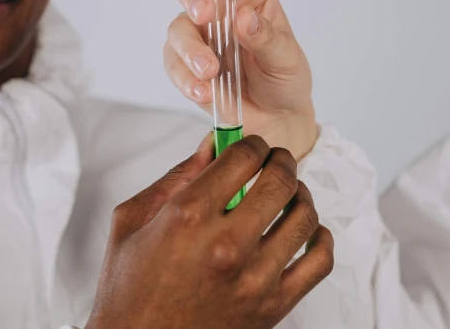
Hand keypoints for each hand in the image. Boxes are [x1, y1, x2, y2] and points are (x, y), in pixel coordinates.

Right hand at [86, 135, 333, 328]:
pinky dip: (321, 239)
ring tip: (289, 194)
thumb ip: (175, 177)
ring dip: (300, 195)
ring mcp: (254, 278)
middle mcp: (226, 245)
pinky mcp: (273, 307)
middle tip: (275, 161)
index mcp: (188, 217)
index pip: (243, 157)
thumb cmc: (128, 289)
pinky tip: (307, 231)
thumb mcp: (132, 220)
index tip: (251, 146)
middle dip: (281, 161)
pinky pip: (319, 262)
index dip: (251, 143)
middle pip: (280, 181)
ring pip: (305, 217)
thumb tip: (212, 144)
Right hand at [164, 0, 317, 160]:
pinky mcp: (185, 65)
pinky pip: (174, 64)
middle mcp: (219, 9)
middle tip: (203, 14)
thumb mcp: (286, 58)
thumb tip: (244, 17)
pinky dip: (185, 78)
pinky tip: (204, 92)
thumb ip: (266, 37)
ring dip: (190, 49)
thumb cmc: (284, 79)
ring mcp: (199, 36)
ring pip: (178, 28)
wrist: (275, 119)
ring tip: (210, 73)